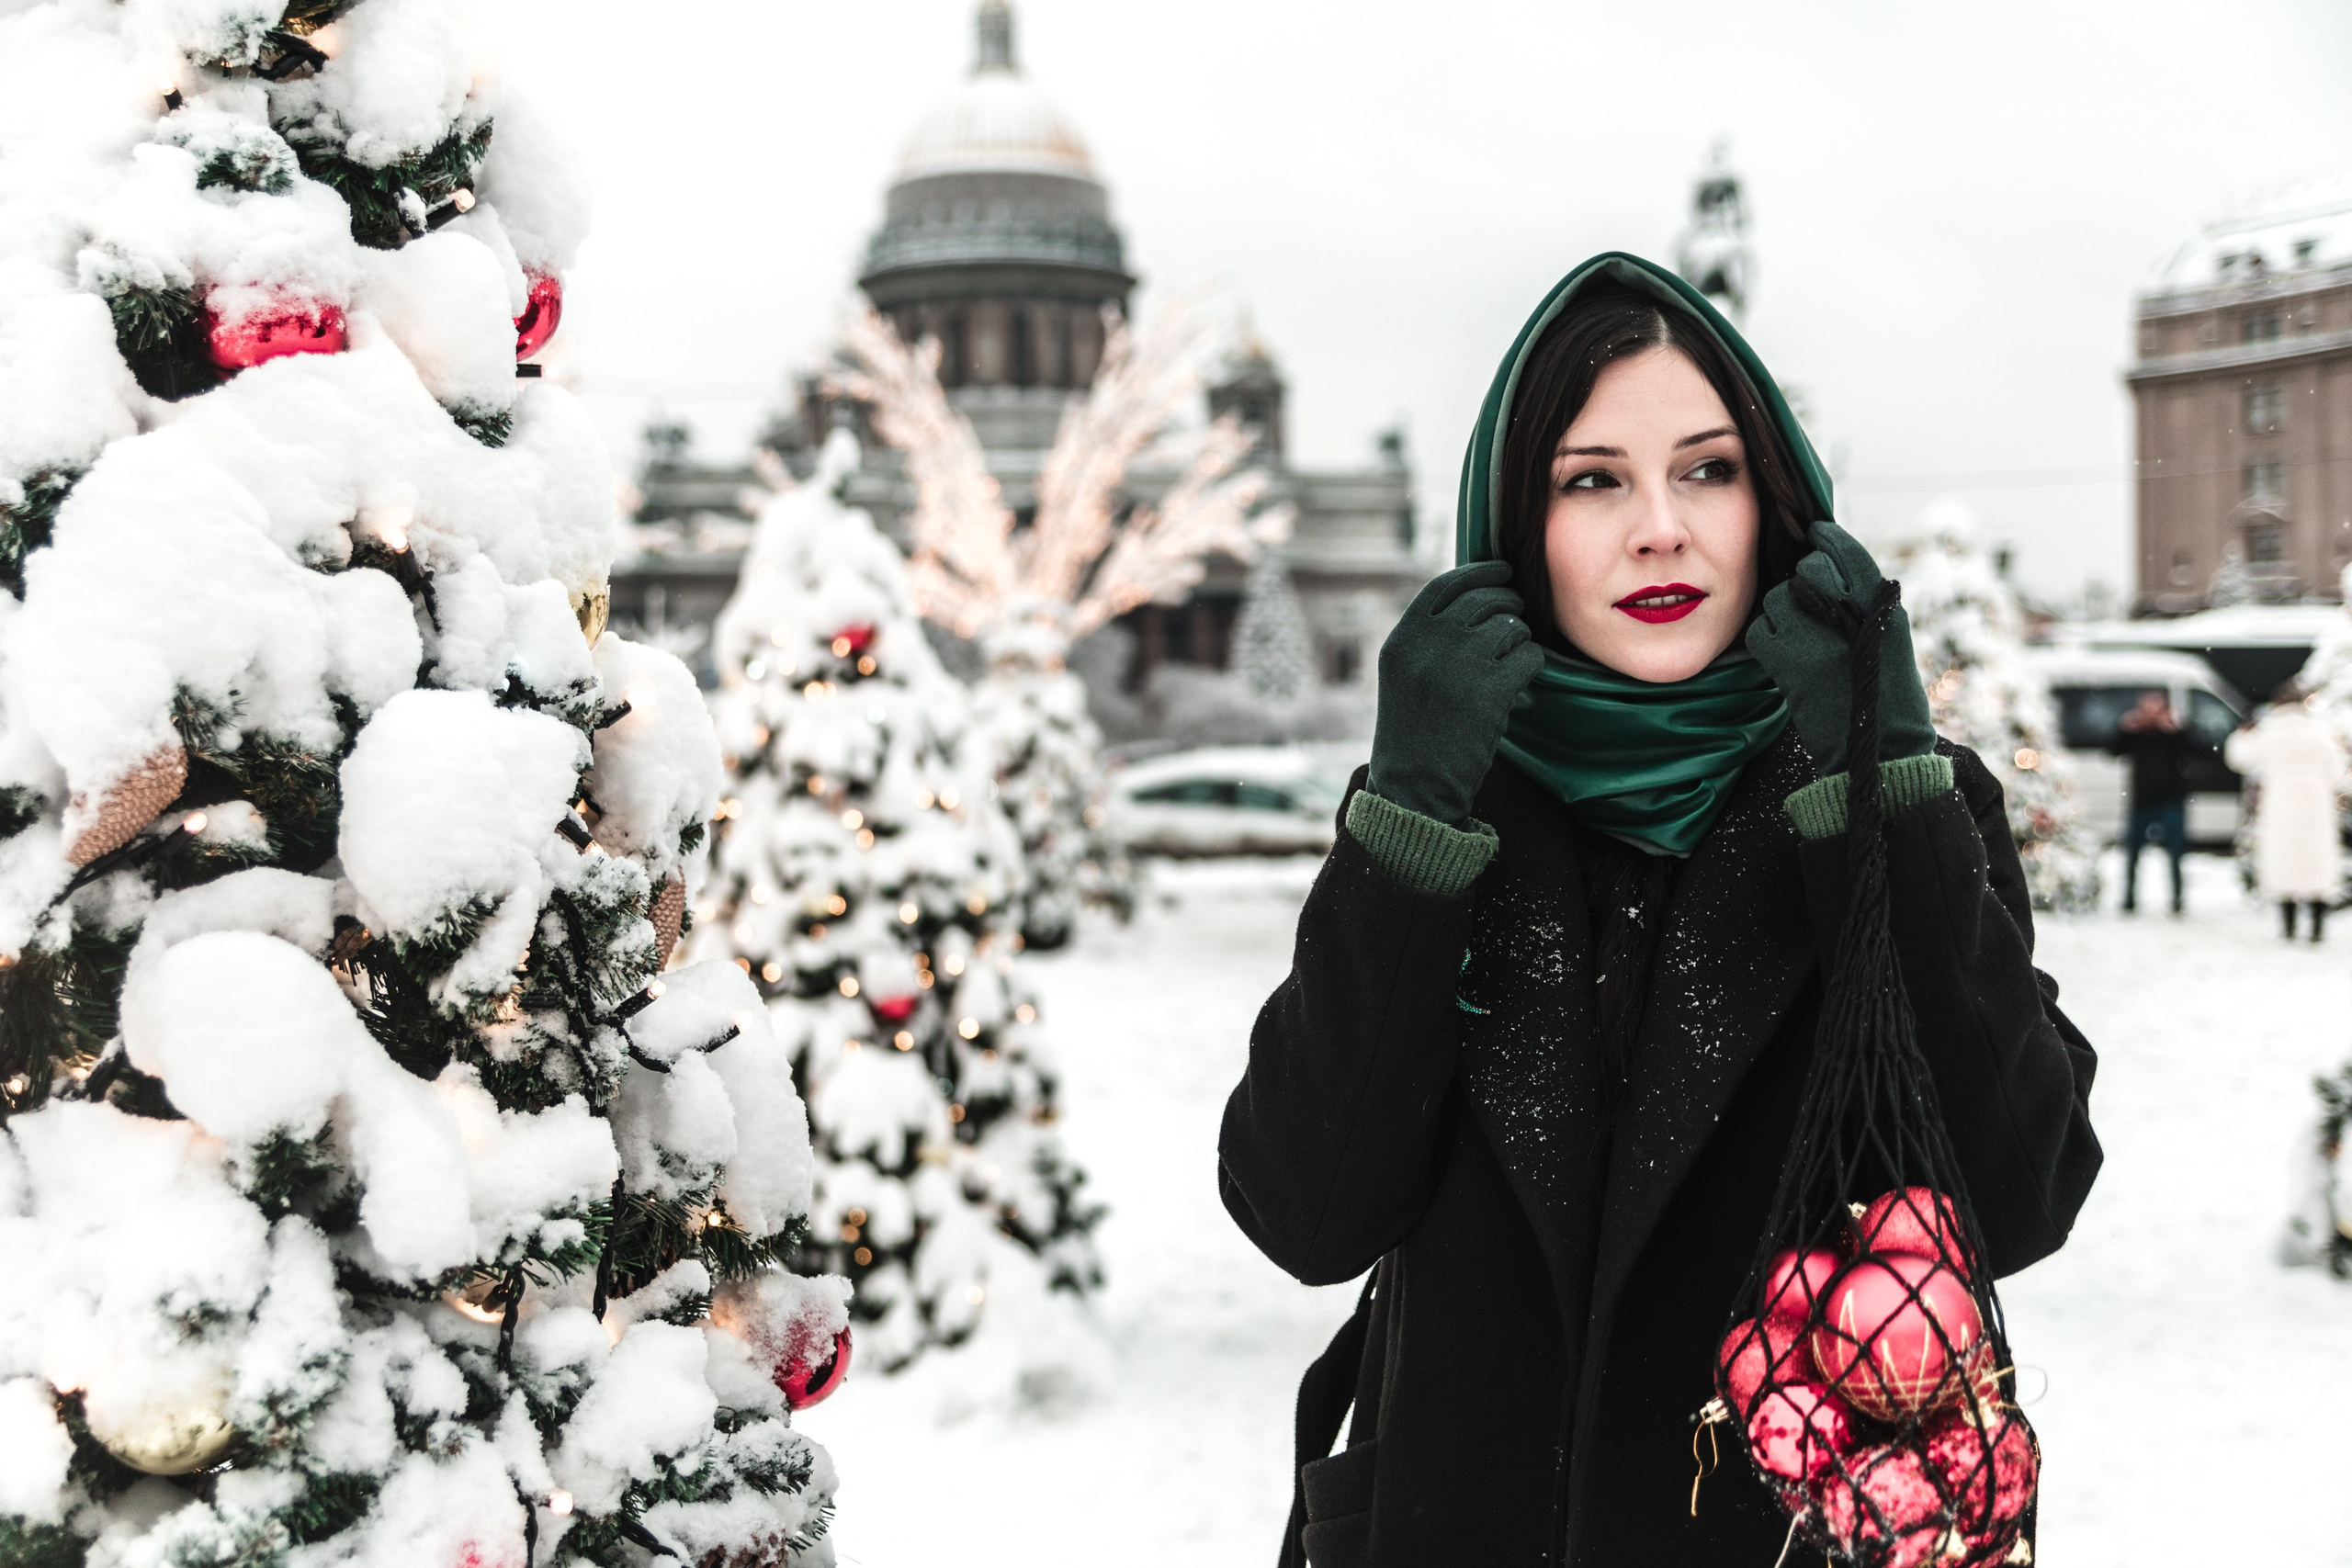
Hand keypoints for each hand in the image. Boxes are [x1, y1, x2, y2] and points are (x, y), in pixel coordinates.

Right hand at [1368, 561, 1543, 825]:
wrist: (1414, 789)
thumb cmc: (1414, 733)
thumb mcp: (1404, 675)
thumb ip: (1429, 636)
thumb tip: (1478, 596)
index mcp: (1402, 639)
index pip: (1446, 584)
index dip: (1480, 572)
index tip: (1502, 571)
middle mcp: (1428, 645)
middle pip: (1485, 600)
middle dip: (1509, 604)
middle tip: (1518, 619)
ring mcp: (1459, 666)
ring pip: (1511, 627)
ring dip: (1520, 639)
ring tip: (1512, 660)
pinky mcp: (1490, 692)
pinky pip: (1528, 656)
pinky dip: (1531, 664)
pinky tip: (1522, 679)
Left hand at [1745, 519, 1934, 774]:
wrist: (1882, 751)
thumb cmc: (1889, 695)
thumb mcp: (1890, 635)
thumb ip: (1862, 598)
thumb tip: (1823, 564)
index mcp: (1879, 602)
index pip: (1844, 549)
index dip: (1825, 537)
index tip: (1814, 533)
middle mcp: (1848, 612)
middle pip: (1807, 570)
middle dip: (1803, 582)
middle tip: (1810, 605)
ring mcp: (1815, 637)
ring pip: (1778, 599)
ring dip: (1783, 613)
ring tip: (1803, 639)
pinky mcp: (1789, 665)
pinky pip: (1760, 631)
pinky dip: (1767, 639)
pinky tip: (1783, 654)